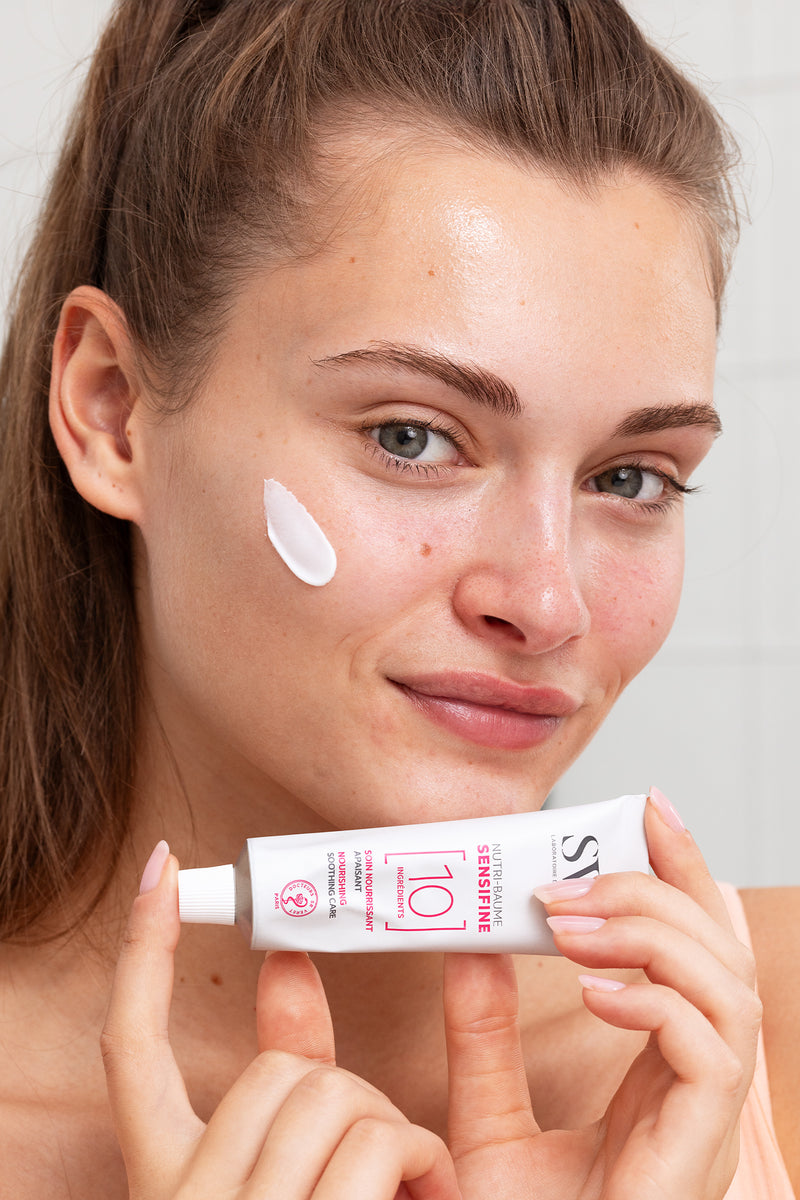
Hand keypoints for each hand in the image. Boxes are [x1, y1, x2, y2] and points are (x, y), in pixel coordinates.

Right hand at [102, 845, 458, 1199]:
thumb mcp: (289, 1186)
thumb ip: (285, 1090)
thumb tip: (287, 965)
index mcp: (164, 1186)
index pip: (126, 1047)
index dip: (140, 952)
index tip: (166, 872)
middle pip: (274, 1069)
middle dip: (345, 1090)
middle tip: (380, 1150)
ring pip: (331, 1093)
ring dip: (391, 1130)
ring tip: (410, 1191)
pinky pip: (375, 1142)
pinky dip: (421, 1161)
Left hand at [443, 791, 760, 1198]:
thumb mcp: (486, 1126)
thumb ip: (480, 1043)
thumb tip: (469, 950)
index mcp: (661, 1074)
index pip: (697, 950)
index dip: (683, 872)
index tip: (645, 808)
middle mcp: (697, 1090)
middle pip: (722, 953)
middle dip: (656, 891)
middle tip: (569, 879)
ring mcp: (705, 1123)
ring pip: (729, 989)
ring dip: (651, 934)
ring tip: (567, 924)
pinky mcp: (695, 1153)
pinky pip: (710, 1051)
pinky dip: (657, 1001)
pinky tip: (592, 990)